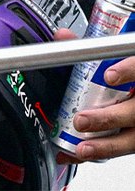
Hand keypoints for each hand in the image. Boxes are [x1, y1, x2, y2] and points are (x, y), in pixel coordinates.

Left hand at [53, 28, 134, 162]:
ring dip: (104, 146)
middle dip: (107, 119)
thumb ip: (92, 46)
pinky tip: (76, 154)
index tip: (109, 76)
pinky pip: (120, 148)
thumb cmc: (130, 77)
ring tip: (81, 149)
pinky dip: (97, 153)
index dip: (127, 71)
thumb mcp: (119, 59)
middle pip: (133, 113)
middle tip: (82, 120)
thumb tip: (63, 37)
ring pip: (132, 139)